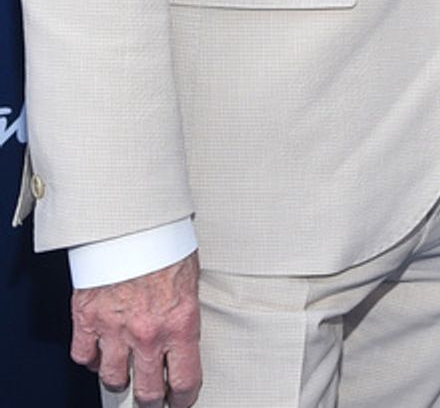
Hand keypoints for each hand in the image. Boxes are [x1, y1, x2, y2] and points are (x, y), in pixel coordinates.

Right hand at [70, 251, 201, 406]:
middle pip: (146, 391)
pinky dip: (90, 358)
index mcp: (180, 322)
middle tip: (152, 396)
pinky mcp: (87, 317)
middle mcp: (147, 333)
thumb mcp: (190, 278)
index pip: (184, 381)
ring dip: (120, 377)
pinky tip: (100, 350)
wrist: (132, 217)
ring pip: (113, 378)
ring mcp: (115, 328)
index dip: (182, 399)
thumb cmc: (165, 239)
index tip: (180, 400)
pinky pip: (83, 356)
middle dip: (151, 398)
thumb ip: (183, 313)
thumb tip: (183, 334)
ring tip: (126, 371)